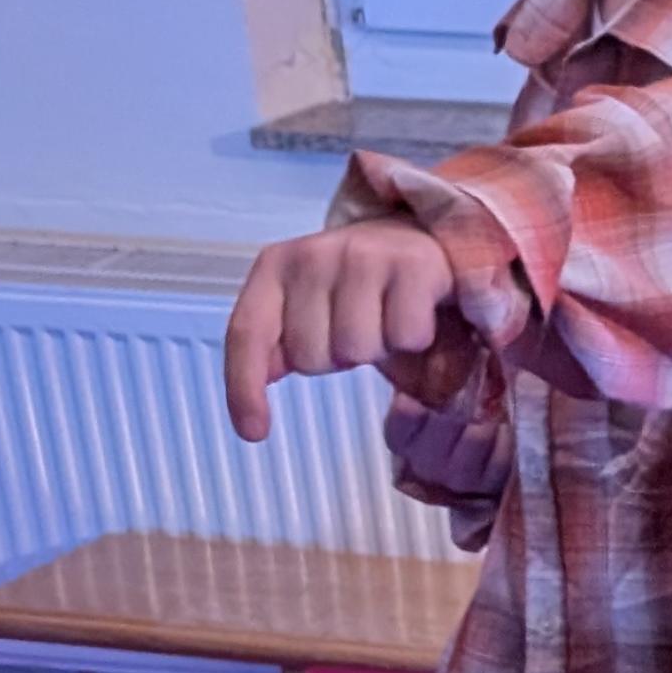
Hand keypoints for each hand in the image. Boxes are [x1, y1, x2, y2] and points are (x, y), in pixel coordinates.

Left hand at [223, 221, 465, 443]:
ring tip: (388, 323)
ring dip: (379, 350)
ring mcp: (364, 255)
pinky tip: (418, 315)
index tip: (254, 432)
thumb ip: (281, 341)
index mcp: (277, 266)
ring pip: (357, 348)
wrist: (426, 240)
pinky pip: (404, 336)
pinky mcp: (414, 263)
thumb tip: (264, 372)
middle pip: (309, 355)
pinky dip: (416, 339)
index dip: (244, 388)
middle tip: (360, 332)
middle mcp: (314, 254)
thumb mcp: (313, 308)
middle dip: (337, 359)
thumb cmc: (366, 286)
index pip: (247, 332)